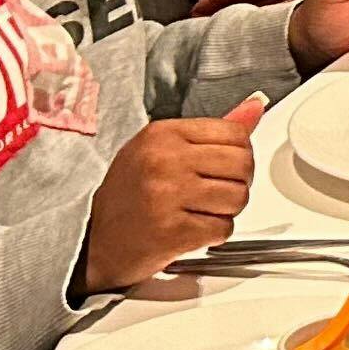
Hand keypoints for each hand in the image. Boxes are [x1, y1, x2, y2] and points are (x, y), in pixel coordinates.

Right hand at [79, 95, 265, 292]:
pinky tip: (190, 230)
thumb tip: (255, 107)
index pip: (236, 134)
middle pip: (243, 165)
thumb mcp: (161, 150)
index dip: (239, 154)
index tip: (223, 168)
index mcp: (163, 133)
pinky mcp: (172, 231)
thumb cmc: (128, 195)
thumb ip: (212, 131)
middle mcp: (164, 160)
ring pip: (238, 198)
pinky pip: (223, 229)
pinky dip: (214, 234)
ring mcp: (167, 195)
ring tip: (199, 211)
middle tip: (213, 193)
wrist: (93, 242)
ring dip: (226, 211)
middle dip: (237, 183)